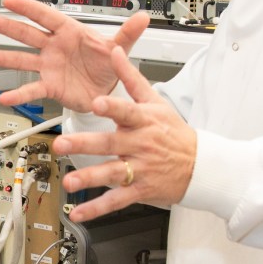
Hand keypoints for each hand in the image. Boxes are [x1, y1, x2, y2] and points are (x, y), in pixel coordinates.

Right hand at [0, 0, 151, 112]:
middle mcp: (55, 47)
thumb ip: (128, 33)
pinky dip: (18, 93)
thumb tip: (143, 17)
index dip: (28, 7)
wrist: (108, 91)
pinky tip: (4, 96)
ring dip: (3, 57)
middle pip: (27, 34)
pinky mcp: (50, 86)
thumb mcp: (119, 48)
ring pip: (22, 59)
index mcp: (70, 33)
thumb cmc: (108, 65)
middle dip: (7, 27)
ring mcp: (49, 66)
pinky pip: (32, 89)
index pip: (46, 16)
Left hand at [52, 46, 196, 221]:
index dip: (112, 108)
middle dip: (85, 144)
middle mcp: (140, 145)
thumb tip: (114, 51)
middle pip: (110, 144)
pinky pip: (116, 200)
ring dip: (89, 178)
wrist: (200, 165)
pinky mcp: (140, 189)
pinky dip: (96, 208)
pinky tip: (77, 212)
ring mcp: (140, 169)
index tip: (97, 103)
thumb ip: (131, 77)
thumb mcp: (155, 101)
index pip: (127, 112)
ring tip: (69, 182)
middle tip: (62, 144)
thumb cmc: (174, 133)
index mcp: (143, 121)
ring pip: (111, 174)